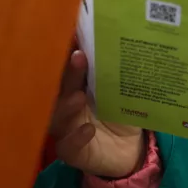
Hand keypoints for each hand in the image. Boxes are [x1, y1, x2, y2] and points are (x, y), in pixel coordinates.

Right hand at [50, 50, 145, 178]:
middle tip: (78, 57)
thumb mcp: (122, 90)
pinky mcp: (71, 151)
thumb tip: (119, 40)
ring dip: (66, 106)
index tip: (74, 36)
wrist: (130, 148)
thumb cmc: (122, 112)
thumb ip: (115, 72)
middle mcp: (65, 105)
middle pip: (58, 88)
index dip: (66, 52)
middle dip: (67, 73)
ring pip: (56, 117)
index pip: (65, 66)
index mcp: (75, 86)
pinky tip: (89, 130)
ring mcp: (65, 129)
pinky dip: (76, 137)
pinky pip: (67, 146)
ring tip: (80, 96)